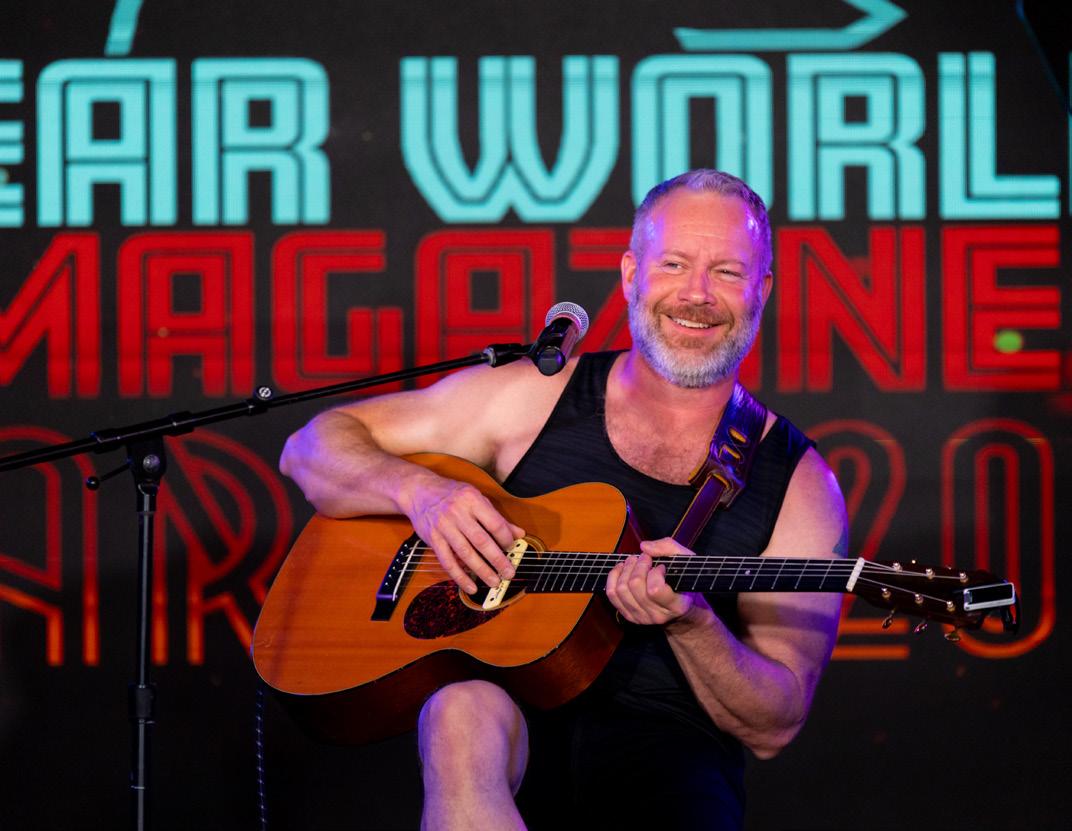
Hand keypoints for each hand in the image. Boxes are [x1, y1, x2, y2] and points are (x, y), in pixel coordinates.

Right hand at [401, 471, 523, 594]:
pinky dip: (460, 576)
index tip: (511, 548)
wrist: (419, 491)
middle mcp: (457, 513)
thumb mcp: (477, 498)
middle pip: (482, 541)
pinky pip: (448, 561)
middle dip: (498, 560)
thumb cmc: (452, 494)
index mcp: (472, 499)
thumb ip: (497, 517)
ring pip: (465, 553)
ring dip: (482, 570)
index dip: (506, 539)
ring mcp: (444, 526)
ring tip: (494, 582)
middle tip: (509, 573)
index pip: (494, 523)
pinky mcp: (433, 538)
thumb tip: (519, 533)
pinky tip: (470, 586)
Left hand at [606, 537, 700, 624]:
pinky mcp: (629, 616)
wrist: (681, 609)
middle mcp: (658, 616)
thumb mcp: (686, 559)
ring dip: (625, 569)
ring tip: (634, 561)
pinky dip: (614, 577)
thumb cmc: (685, 580)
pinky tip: (622, 568)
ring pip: (621, 590)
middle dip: (638, 565)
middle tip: (645, 558)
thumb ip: (668, 548)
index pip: (655, 590)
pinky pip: (612, 595)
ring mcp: (642, 618)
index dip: (654, 573)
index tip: (661, 566)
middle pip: (635, 586)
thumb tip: (644, 547)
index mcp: (676, 606)